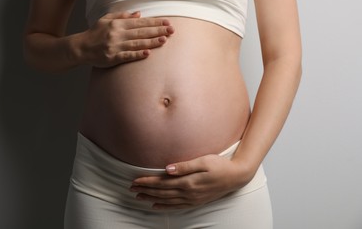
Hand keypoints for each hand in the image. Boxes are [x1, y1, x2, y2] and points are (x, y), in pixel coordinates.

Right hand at [78, 11, 173, 67]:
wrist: (81, 47)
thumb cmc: (95, 33)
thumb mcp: (106, 19)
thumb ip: (122, 16)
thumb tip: (139, 14)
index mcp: (117, 24)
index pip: (140, 22)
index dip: (154, 22)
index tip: (167, 22)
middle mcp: (117, 34)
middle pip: (141, 32)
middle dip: (158, 31)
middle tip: (171, 31)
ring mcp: (115, 46)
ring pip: (137, 43)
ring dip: (151, 42)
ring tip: (164, 40)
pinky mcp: (112, 57)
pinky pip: (127, 56)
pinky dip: (138, 54)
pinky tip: (148, 53)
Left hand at [130, 155, 252, 209]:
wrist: (236, 176)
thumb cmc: (220, 165)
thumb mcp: (204, 161)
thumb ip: (185, 166)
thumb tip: (167, 169)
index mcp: (188, 181)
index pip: (162, 183)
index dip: (148, 182)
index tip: (135, 180)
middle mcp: (188, 192)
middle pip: (162, 192)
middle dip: (146, 190)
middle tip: (132, 188)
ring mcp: (192, 199)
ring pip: (167, 200)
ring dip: (152, 198)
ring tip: (139, 196)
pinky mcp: (196, 201)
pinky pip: (176, 206)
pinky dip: (164, 206)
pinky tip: (156, 205)